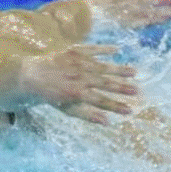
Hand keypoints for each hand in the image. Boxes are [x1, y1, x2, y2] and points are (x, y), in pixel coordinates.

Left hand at [19, 44, 138, 123]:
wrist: (33, 77)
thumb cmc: (53, 96)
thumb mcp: (68, 109)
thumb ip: (88, 115)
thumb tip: (108, 123)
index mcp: (77, 93)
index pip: (101, 101)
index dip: (116, 106)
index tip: (130, 110)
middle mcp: (78, 77)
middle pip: (104, 83)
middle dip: (122, 88)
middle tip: (138, 92)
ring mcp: (77, 63)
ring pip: (102, 66)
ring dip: (119, 69)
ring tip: (134, 72)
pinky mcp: (74, 51)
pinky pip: (92, 49)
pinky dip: (104, 49)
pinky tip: (118, 50)